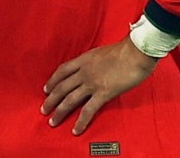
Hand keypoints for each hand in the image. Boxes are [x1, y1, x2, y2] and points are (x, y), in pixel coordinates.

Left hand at [41, 36, 157, 134]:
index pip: (62, 70)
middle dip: (51, 99)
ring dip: (60, 112)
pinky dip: (81, 121)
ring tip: (53, 121)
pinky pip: (88, 110)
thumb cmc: (125, 50)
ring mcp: (92, 83)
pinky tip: (76, 129)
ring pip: (70, 99)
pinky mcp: (103, 93)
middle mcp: (84, 71)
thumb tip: (96, 68)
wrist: (135, 52)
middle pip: (62, 87)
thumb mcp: (103, 52)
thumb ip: (95, 61)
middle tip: (44, 109)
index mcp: (84, 59)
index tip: (46, 89)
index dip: (52, 81)